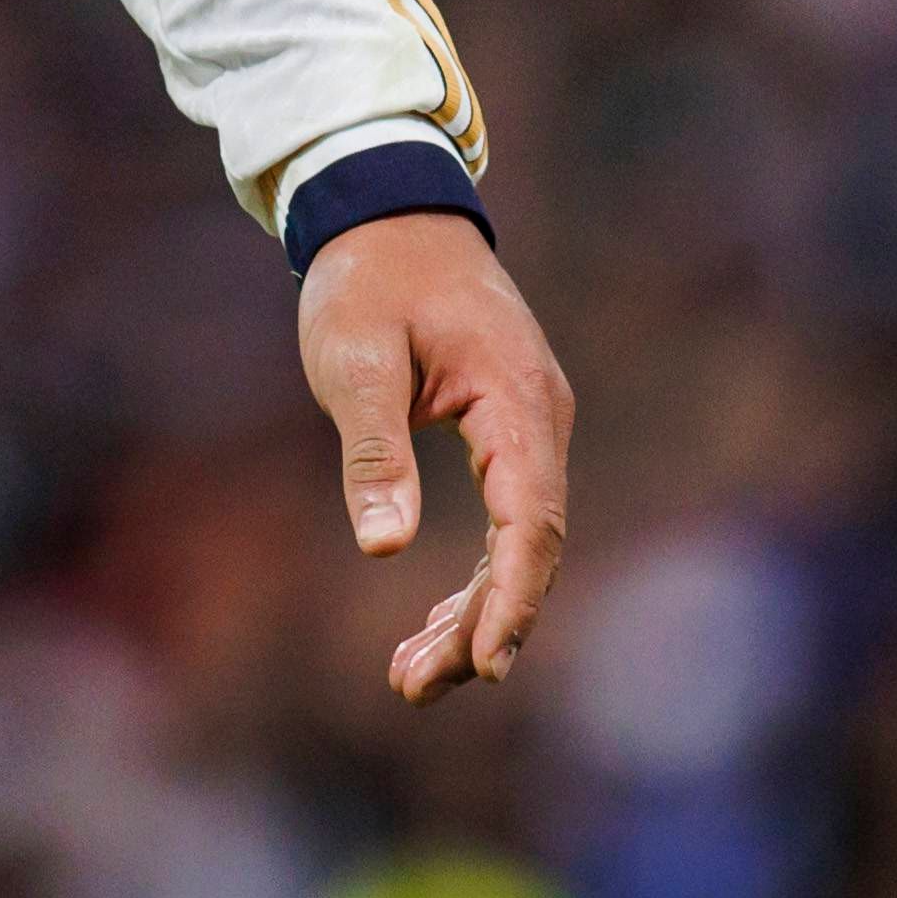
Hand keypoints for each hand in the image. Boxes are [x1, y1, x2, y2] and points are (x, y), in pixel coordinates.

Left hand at [297, 210, 570, 703]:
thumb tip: (384, 546)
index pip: (532, 523)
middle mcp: (541, 421)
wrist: (389, 212)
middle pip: (530, 548)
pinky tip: (433, 623)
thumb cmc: (367, 279)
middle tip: (412, 685)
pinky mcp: (508, 433)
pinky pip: (507, 521)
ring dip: (474, 611)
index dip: (512, 600)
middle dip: (480, 625)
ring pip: (519, 543)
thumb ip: (374, 451)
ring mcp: (530, 428)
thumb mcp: (355, 360)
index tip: (485, 666)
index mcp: (517, 402)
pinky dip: (475, 575)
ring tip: (411, 677)